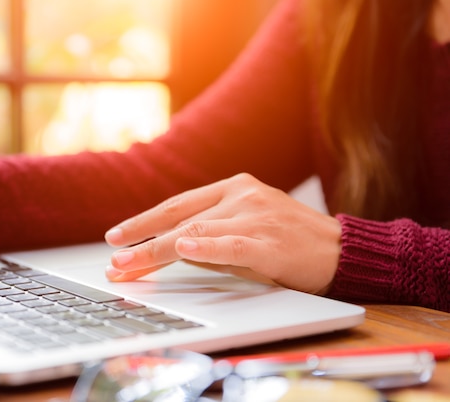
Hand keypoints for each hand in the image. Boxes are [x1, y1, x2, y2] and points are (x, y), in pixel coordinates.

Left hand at [104, 173, 340, 294]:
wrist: (342, 249)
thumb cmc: (291, 240)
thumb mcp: (247, 226)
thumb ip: (211, 232)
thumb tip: (173, 247)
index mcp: (234, 187)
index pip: (178, 205)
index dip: (144, 221)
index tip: (117, 236)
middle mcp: (241, 196)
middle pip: (179, 218)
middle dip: (141, 241)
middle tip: (113, 259)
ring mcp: (256, 216)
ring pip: (197, 232)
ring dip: (158, 251)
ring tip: (129, 266)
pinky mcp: (271, 241)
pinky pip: (232, 244)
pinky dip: (206, 247)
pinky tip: (184, 247)